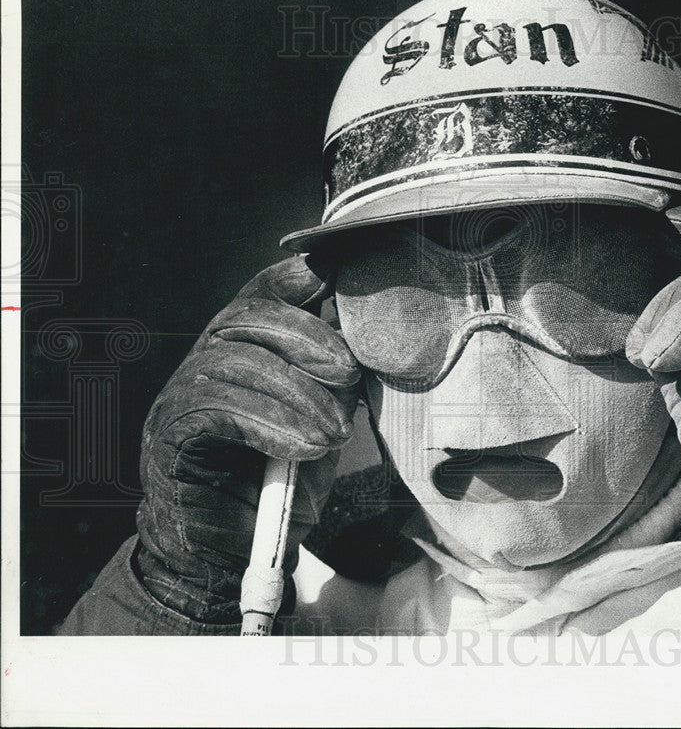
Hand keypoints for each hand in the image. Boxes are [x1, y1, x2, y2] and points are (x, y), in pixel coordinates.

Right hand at [135, 256, 359, 622]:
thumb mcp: (320, 426)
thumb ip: (332, 385)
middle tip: (349, 374)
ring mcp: (178, 399)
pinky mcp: (169, 438)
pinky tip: (304, 448)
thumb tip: (362, 343)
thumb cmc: (279, 488)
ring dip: (295, 394)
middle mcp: (201, 367)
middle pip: (242, 318)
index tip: (327, 271)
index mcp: (237, 357)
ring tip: (334, 432)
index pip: (255, 300)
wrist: (234, 557)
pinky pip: (213, 410)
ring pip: (231, 363)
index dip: (287, 279)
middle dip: (304, 336)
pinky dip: (268, 423)